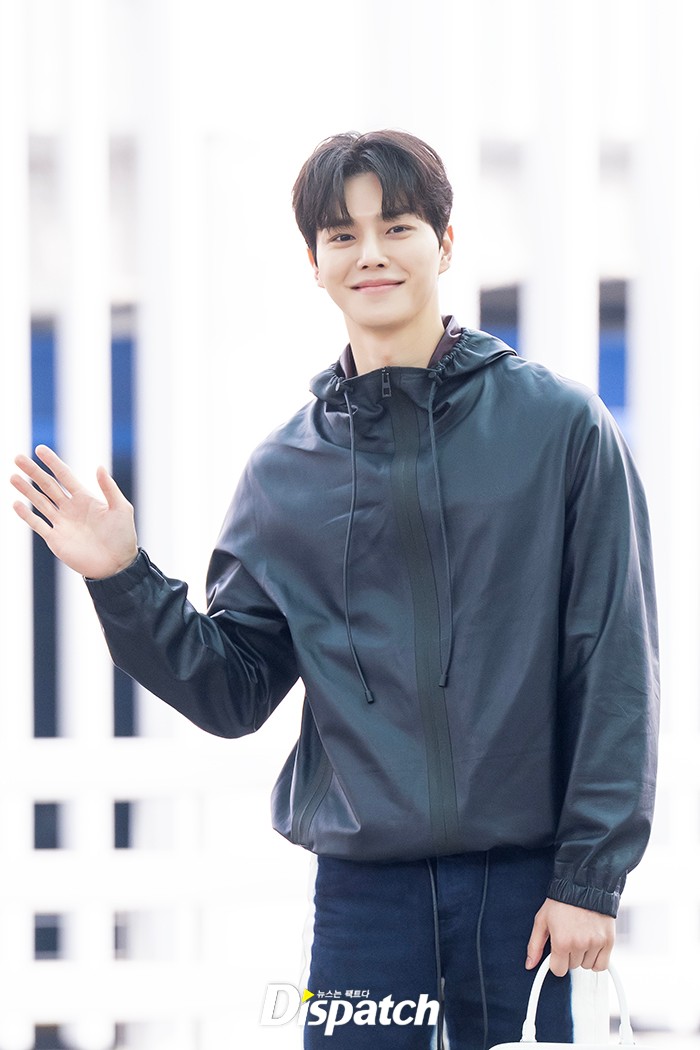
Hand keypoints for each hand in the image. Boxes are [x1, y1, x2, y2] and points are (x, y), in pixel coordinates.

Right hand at [11, 444, 138, 579]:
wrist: (117, 566)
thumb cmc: (123, 536)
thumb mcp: (121, 509)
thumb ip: (109, 488)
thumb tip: (99, 466)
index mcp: (85, 498)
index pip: (65, 476)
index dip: (52, 462)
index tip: (40, 449)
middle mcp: (70, 508)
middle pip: (48, 486)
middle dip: (33, 472)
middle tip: (17, 458)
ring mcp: (62, 523)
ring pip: (39, 502)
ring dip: (26, 490)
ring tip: (12, 477)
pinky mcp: (56, 539)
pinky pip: (38, 524)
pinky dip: (27, 515)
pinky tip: (16, 504)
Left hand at [526, 898, 614, 975]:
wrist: (584, 886)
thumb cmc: (561, 902)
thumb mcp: (541, 920)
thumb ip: (535, 945)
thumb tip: (529, 964)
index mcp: (562, 941)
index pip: (558, 970)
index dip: (556, 961)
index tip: (557, 951)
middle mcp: (580, 944)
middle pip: (573, 966)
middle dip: (569, 955)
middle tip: (569, 936)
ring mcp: (596, 943)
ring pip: (587, 966)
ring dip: (583, 956)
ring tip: (581, 937)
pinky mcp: (609, 941)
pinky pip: (602, 965)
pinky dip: (597, 959)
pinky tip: (591, 945)